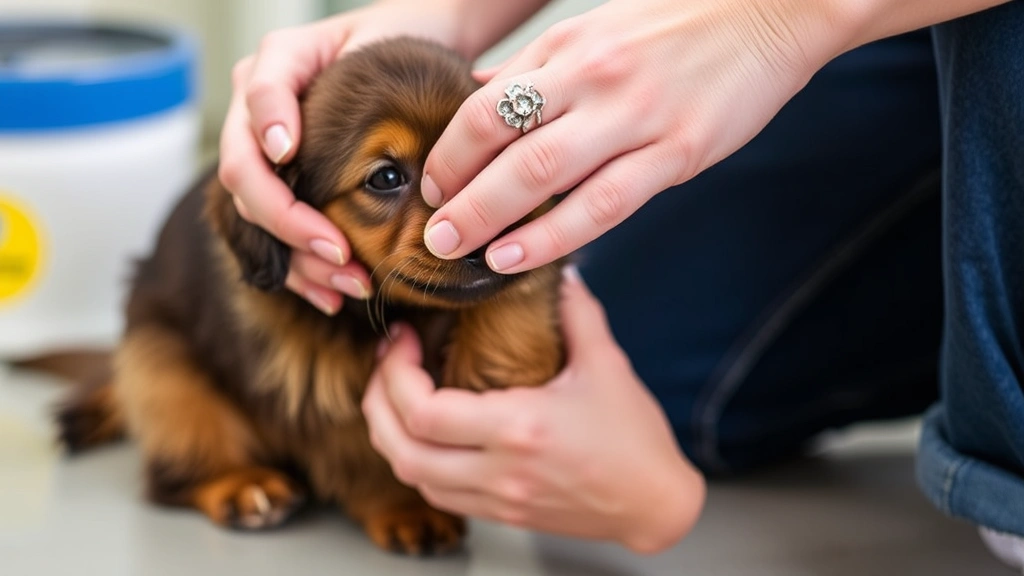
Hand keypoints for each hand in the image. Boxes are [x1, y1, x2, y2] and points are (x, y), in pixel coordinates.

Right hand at [217, 1, 468, 313]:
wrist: (411, 54)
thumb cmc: (397, 45)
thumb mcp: (380, 38)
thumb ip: (343, 68)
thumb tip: (288, 143)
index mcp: (276, 64)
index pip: (256, 94)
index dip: (266, 126)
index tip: (290, 153)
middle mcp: (256, 112)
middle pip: (243, 174)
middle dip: (288, 221)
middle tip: (340, 250)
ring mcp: (262, 155)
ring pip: (253, 217)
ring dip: (297, 260)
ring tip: (351, 283)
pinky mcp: (280, 192)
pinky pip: (273, 240)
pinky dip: (301, 273)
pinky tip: (333, 295)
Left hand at [361, 267, 705, 552]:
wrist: (653, 502)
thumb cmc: (635, 438)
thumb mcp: (607, 365)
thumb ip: (577, 313)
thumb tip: (560, 274)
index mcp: (520, 429)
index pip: (424, 411)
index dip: (396, 373)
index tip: (402, 340)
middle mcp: (501, 470)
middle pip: (402, 449)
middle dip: (377, 402)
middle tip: (385, 364)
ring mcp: (498, 498)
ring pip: (413, 476)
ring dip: (390, 435)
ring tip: (393, 395)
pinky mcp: (502, 512)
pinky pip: (438, 493)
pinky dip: (417, 462)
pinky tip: (424, 434)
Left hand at [420, 0, 846, 272]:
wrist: (770, 13)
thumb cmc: (676, 26)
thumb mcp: (595, 30)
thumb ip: (537, 69)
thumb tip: (479, 95)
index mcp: (566, 49)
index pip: (484, 104)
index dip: (448, 151)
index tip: (431, 186)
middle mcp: (590, 77)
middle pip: (499, 139)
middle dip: (455, 191)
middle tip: (428, 233)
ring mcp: (634, 113)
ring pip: (543, 172)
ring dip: (490, 217)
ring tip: (455, 251)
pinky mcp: (677, 150)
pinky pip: (604, 201)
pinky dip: (555, 234)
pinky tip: (518, 257)